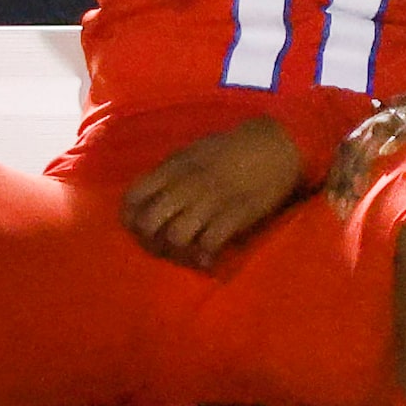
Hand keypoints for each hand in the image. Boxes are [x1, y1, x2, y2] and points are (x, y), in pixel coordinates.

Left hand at [122, 118, 303, 268]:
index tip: (137, 228)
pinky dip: (205, 257)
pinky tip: (208, 259)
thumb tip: (151, 193)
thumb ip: (171, 171)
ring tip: (188, 253)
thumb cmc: (233, 148)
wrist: (276, 145)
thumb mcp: (193, 151)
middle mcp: (187, 185)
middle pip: (151, 223)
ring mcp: (211, 201)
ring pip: (176, 237)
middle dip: (151, 241)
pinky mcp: (235, 215)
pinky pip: (209, 244)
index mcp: (174, 167)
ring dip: (179, 251)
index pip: (134, 196)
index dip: (130, 217)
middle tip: (163, 247)